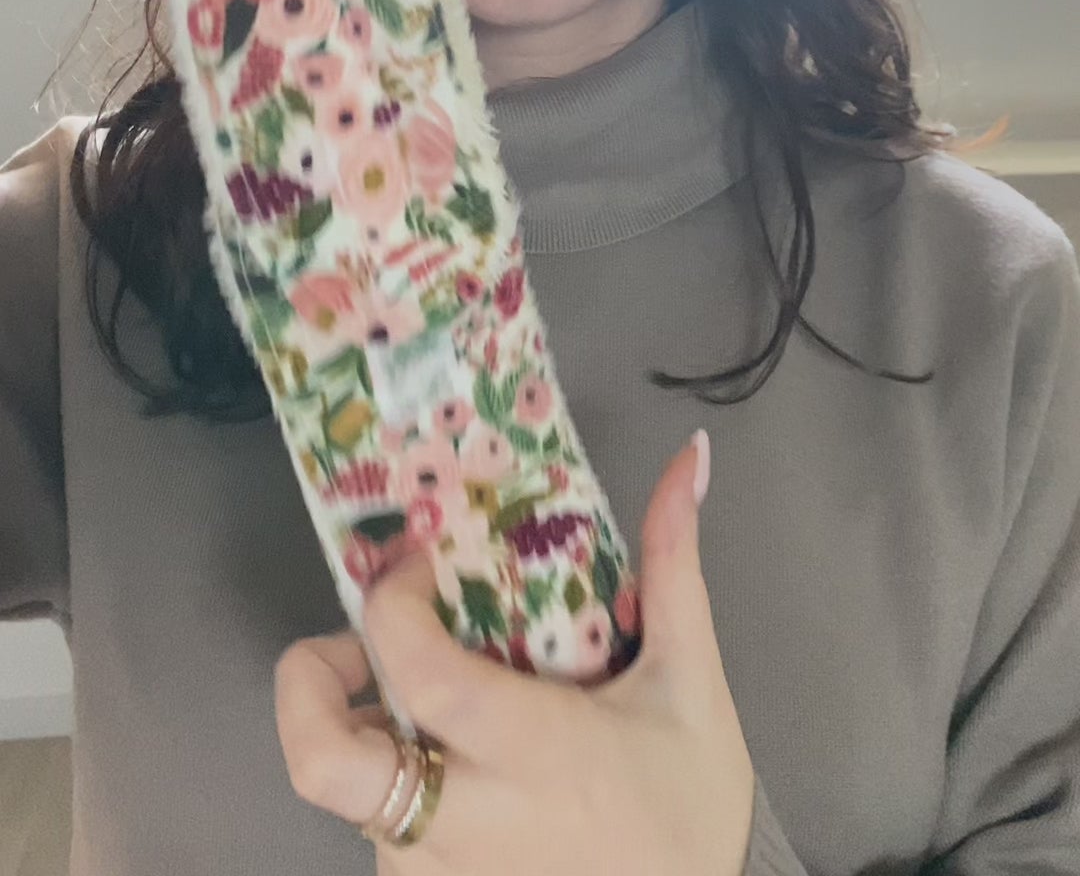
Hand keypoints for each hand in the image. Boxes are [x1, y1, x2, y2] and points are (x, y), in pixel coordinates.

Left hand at [274, 435, 755, 875]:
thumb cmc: (690, 808)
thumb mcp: (690, 682)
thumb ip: (675, 566)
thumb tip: (689, 459)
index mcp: (531, 752)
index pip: (418, 672)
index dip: (390, 604)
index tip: (414, 567)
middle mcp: (468, 820)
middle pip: (325, 763)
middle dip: (305, 688)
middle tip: (350, 646)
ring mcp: (438, 873)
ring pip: (352, 792)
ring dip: (369, 732)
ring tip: (425, 698)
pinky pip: (381, 833)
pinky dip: (397, 782)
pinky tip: (452, 759)